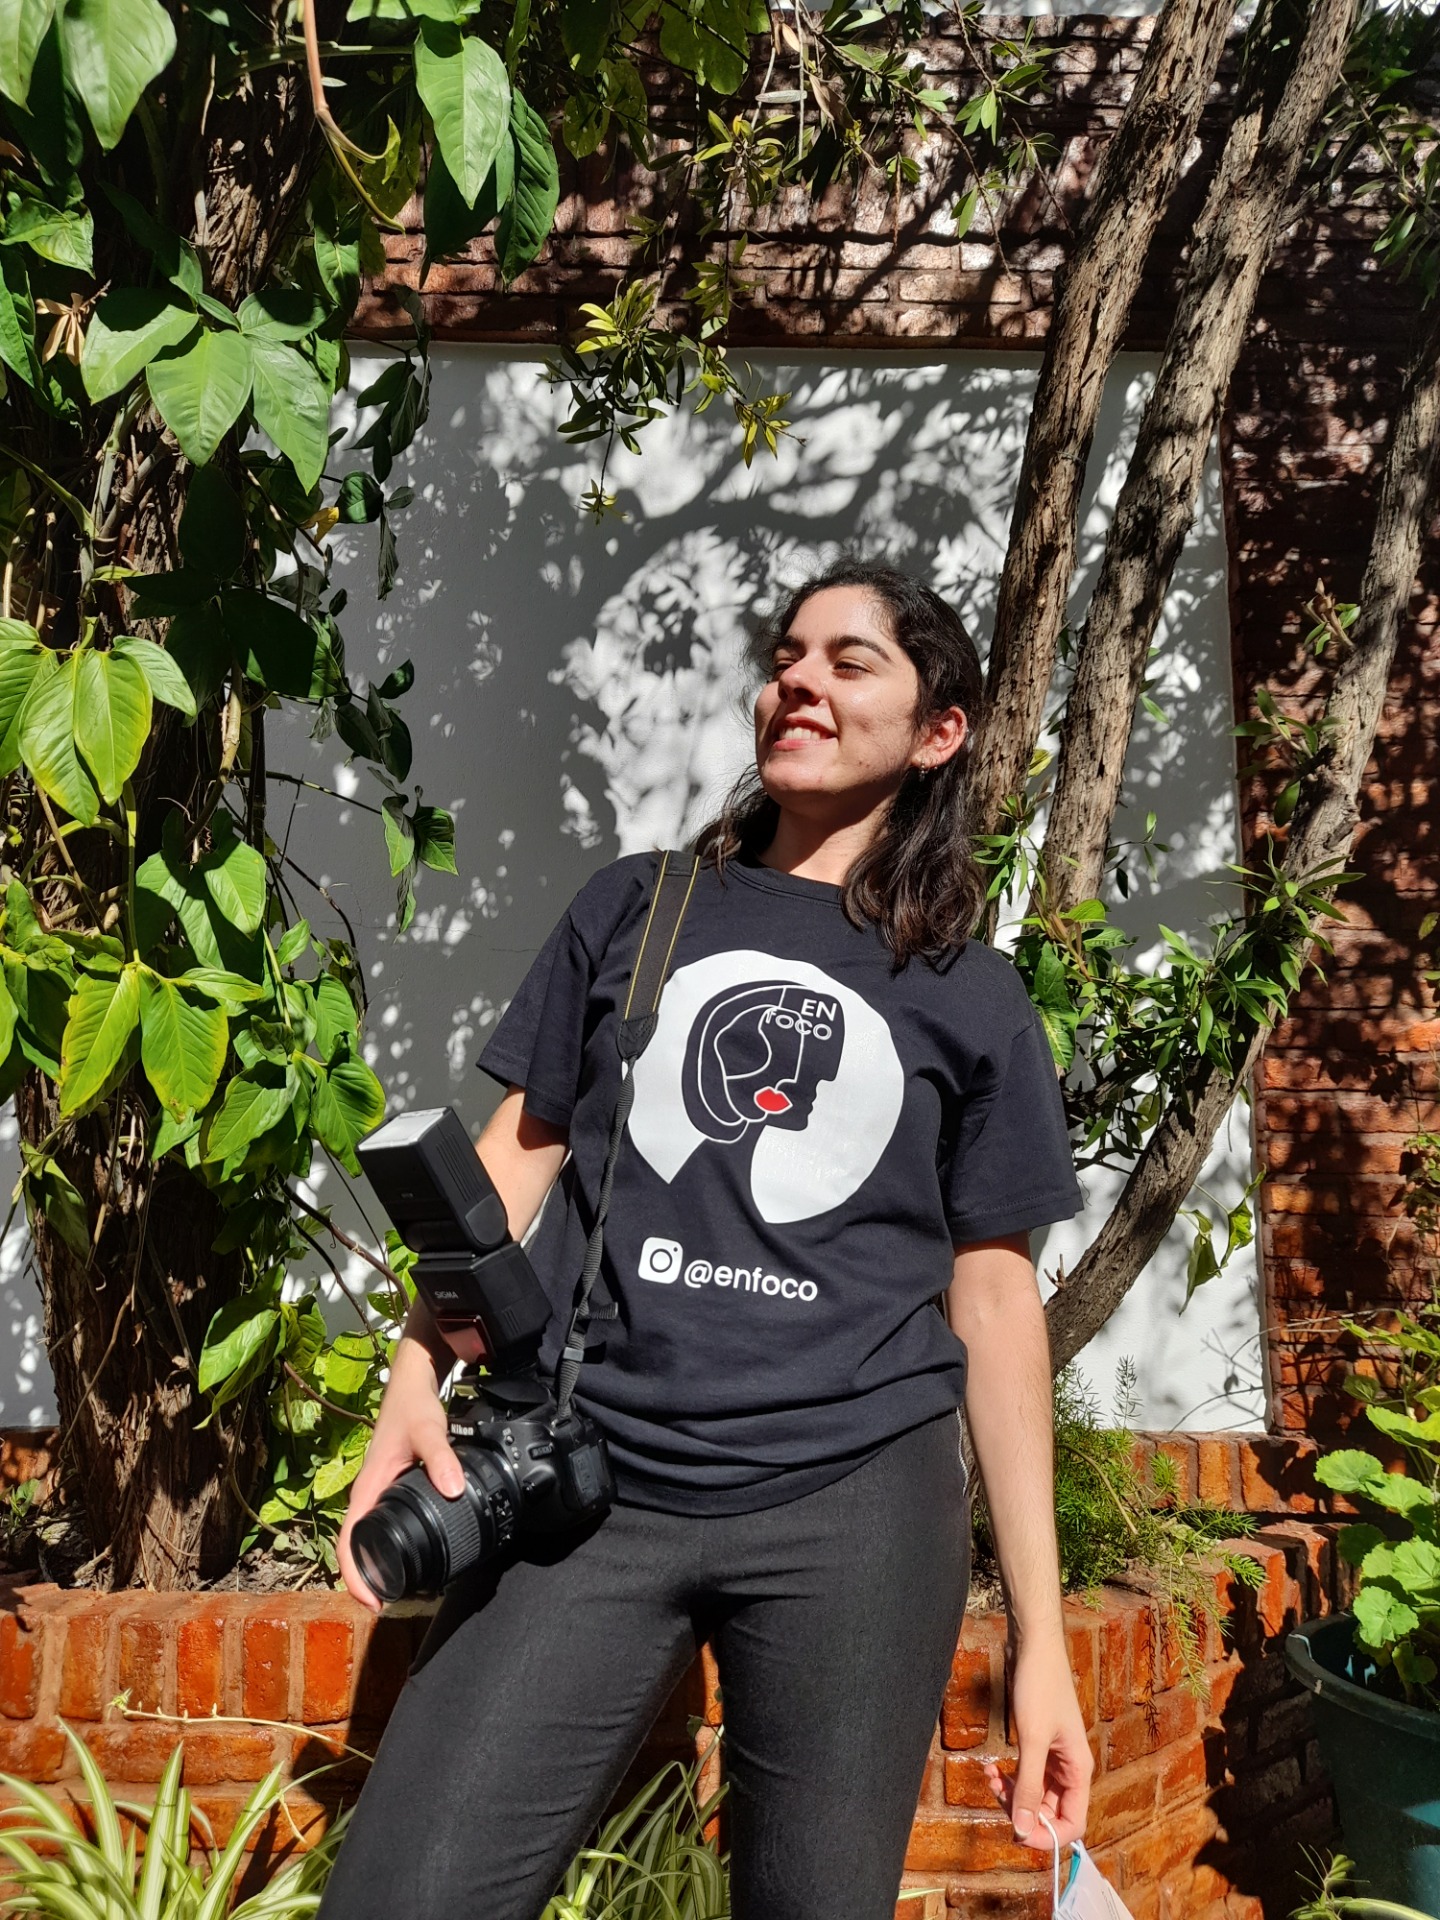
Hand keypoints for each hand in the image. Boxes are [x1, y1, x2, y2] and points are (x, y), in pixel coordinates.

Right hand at [337, 1337, 464, 1612]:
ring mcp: (379, 1491)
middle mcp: (369, 1494)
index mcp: (367, 1488)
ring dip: (378, 1563)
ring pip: (370, 1535)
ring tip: (402, 1587)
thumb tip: (453, 1491)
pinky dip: (392, 1542)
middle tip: (392, 1603)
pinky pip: (386, 1521)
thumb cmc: (412, 1406)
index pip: (348, 1542)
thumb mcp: (428, 1430)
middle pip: (356, 1547)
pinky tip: (415, 1550)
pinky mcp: (393, 1486)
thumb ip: (441, 1458)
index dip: (355, 1576)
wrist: (412, 1382)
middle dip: (367, 1578)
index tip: (372, 1603)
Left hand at [984, 1632, 1092, 1850]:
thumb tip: (1023, 1831)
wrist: (1034, 1647)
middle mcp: (1069, 1769)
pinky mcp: (1038, 1746)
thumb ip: (1028, 1786)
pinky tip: (992, 1767)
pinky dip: (1009, 1777)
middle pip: (1049, 1812)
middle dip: (1021, 1810)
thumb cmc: (1040, 1687)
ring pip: (1034, 1795)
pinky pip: (1026, 1776)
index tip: (1018, 1832)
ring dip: (1011, 1793)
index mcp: (1078, 1771)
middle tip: (996, 1792)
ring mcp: (1053, 1758)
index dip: (1048, 1836)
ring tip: (990, 1776)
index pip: (1072, 1823)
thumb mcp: (1033, 1740)